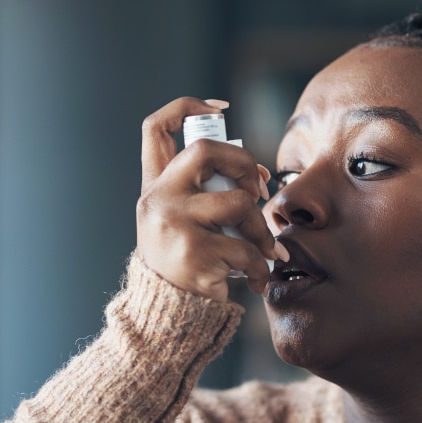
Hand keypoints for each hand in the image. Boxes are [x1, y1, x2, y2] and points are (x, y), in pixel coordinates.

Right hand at [135, 97, 286, 301]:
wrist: (168, 315)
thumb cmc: (187, 264)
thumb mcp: (181, 222)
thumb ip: (205, 194)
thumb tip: (256, 176)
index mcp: (154, 187)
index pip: (156, 128)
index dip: (186, 107)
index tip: (219, 110)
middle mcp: (158, 199)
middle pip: (205, 150)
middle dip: (243, 162)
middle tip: (258, 190)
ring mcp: (174, 225)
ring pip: (239, 203)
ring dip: (262, 228)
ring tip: (267, 250)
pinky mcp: (194, 254)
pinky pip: (246, 249)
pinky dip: (262, 265)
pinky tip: (259, 278)